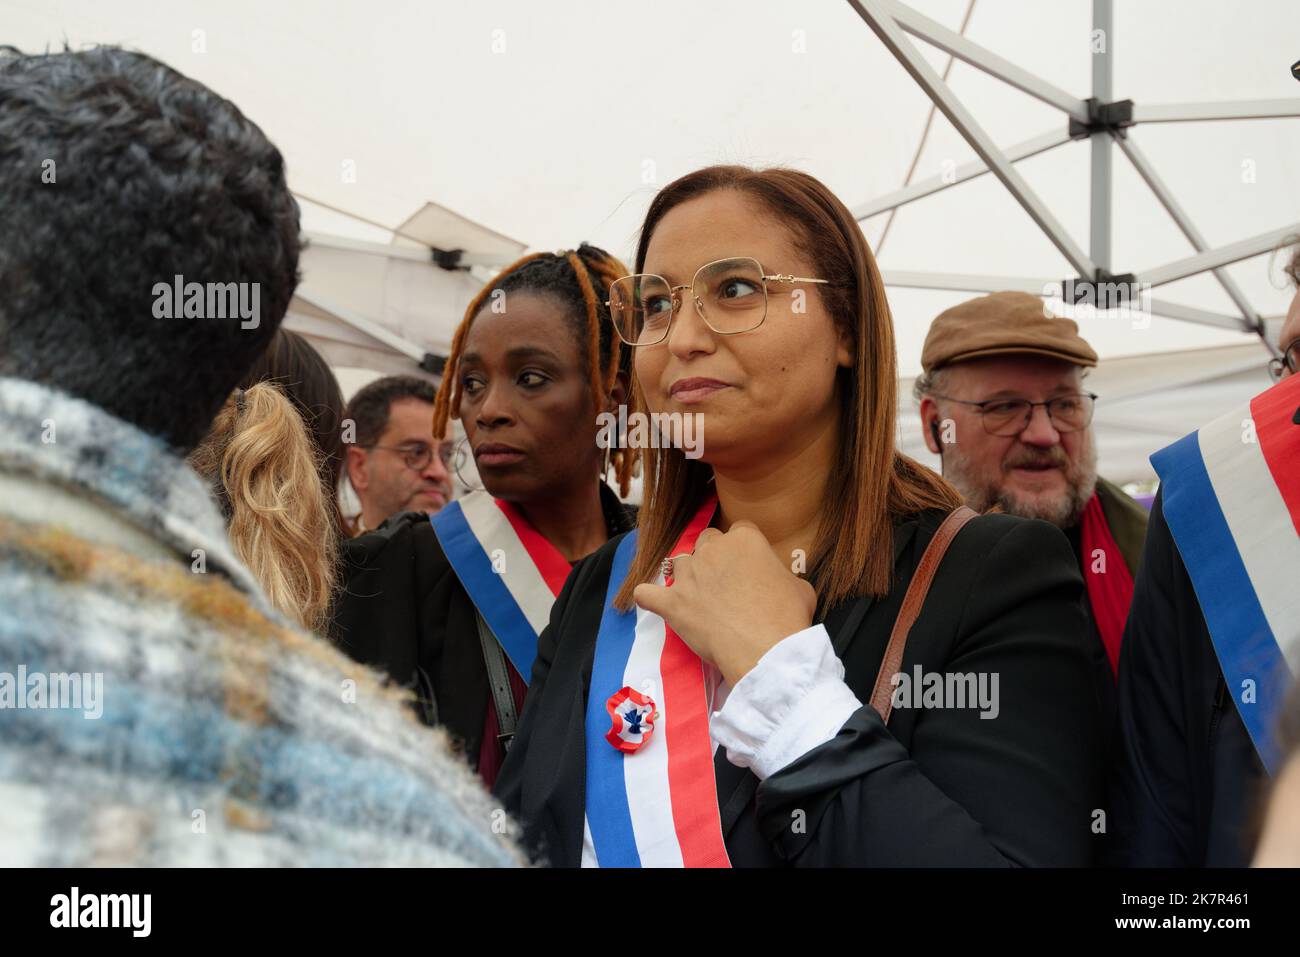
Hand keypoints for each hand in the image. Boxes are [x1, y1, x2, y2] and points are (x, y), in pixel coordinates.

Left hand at [633, 520, 816, 685]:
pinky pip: (648, 594)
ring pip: (680, 563)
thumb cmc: (787, 617)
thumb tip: (777, 584)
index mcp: (745, 540)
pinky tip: (652, 601)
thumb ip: (782, 577)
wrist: (764, 650)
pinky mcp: (673, 603)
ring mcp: (689, 576)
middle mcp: (713, 550)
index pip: (741, 531)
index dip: (746, 550)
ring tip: (699, 597)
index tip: (750, 568)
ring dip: (688, 576)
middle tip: (726, 583)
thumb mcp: (801, 588)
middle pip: (707, 541)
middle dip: (715, 557)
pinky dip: (649, 597)